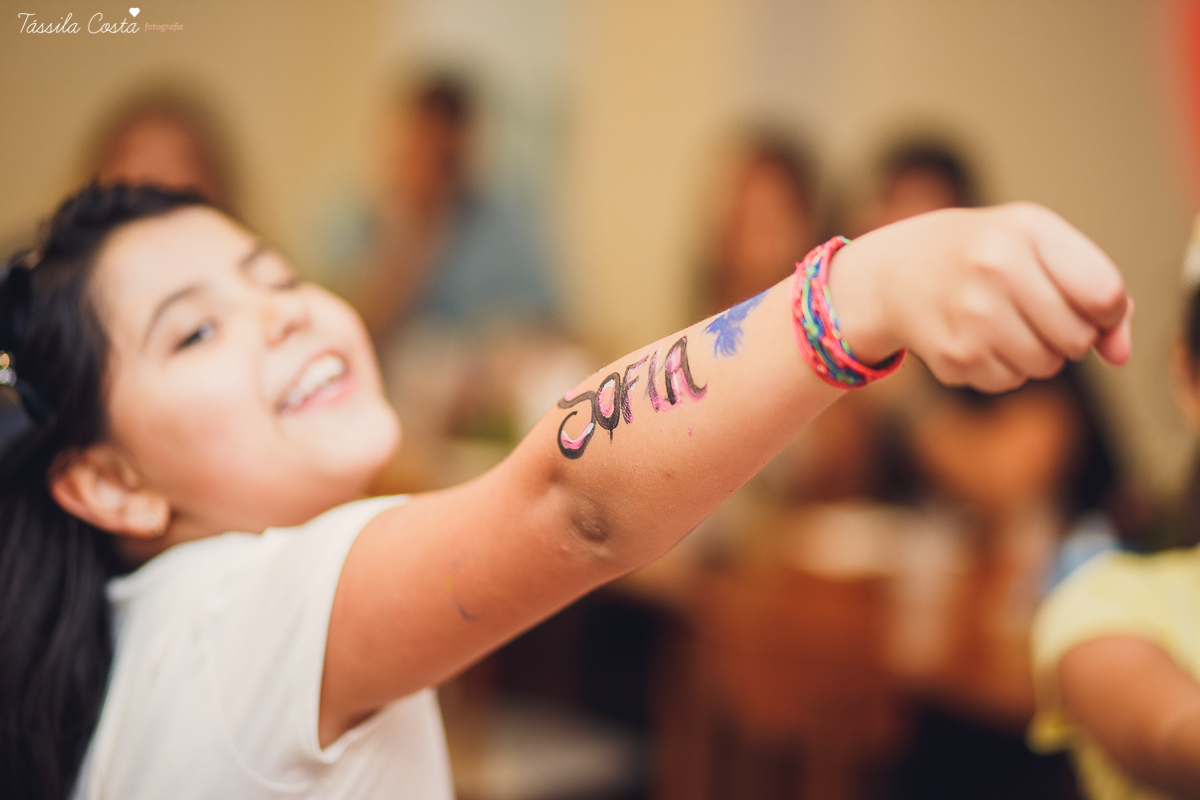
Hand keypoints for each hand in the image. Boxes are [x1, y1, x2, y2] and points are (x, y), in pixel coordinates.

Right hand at [829, 203, 1132, 392]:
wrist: (893, 273)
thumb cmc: (981, 254)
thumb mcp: (1038, 246)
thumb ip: (1095, 291)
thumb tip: (1120, 355)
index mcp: (1026, 231)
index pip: (1104, 294)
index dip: (1106, 311)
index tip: (1086, 305)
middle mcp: (995, 270)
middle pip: (1078, 338)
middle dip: (1068, 334)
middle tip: (1035, 311)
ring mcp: (971, 317)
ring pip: (1047, 366)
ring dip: (1036, 353)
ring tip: (1003, 322)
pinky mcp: (954, 357)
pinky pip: (1009, 382)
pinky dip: (1001, 367)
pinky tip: (976, 338)